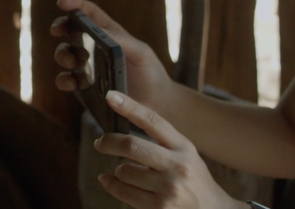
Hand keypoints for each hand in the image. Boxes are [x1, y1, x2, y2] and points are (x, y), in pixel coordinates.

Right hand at [51, 0, 173, 113]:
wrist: (155, 105)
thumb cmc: (151, 73)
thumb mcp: (141, 53)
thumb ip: (121, 40)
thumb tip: (97, 31)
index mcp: (110, 34)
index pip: (90, 13)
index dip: (75, 5)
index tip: (62, 3)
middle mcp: (94, 48)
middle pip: (71, 31)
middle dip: (61, 27)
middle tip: (57, 31)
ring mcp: (87, 67)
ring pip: (65, 55)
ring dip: (62, 54)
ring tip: (73, 62)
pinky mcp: (83, 87)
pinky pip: (66, 81)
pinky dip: (64, 80)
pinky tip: (72, 83)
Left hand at [95, 91, 242, 208]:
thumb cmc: (195, 181)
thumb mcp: (186, 155)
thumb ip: (161, 143)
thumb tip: (122, 133)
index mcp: (184, 147)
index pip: (153, 121)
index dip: (129, 107)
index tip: (111, 97)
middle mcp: (178, 166)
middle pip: (131, 145)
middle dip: (108, 142)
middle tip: (100, 143)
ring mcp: (169, 189)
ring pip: (124, 171)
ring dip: (118, 170)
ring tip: (126, 172)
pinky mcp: (160, 208)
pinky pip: (123, 191)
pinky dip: (111, 184)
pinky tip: (110, 181)